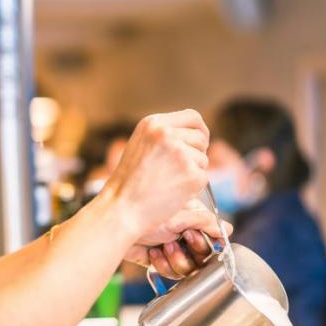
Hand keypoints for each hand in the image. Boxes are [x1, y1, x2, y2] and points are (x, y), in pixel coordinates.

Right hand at [103, 110, 210, 239]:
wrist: (121, 208)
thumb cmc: (129, 181)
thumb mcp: (140, 144)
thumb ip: (164, 135)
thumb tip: (197, 135)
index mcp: (153, 123)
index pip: (193, 117)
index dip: (199, 130)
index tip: (197, 142)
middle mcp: (168, 134)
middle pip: (201, 137)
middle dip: (196, 153)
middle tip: (177, 169)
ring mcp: (181, 154)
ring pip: (203, 159)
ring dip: (192, 171)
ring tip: (168, 181)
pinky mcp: (192, 175)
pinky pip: (204, 177)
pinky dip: (193, 186)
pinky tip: (173, 191)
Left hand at [123, 200, 232, 277]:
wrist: (115, 225)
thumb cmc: (143, 211)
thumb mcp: (180, 213)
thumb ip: (206, 221)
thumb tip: (226, 230)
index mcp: (190, 218)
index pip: (213, 237)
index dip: (206, 241)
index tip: (192, 236)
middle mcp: (182, 234)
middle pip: (202, 256)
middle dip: (190, 250)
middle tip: (177, 239)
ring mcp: (171, 248)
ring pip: (188, 268)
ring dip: (175, 258)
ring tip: (163, 246)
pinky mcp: (158, 261)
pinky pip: (171, 274)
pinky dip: (162, 264)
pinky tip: (153, 253)